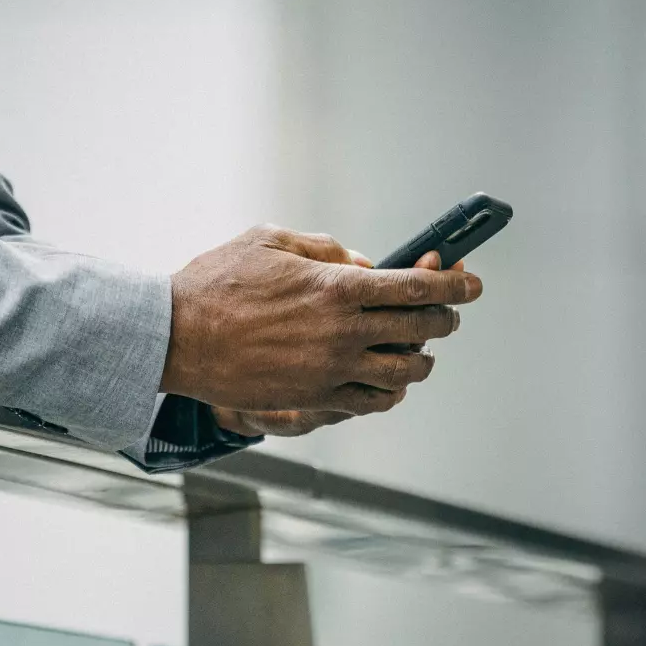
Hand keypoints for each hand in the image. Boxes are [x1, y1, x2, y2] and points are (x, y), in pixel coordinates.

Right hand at [207, 246, 467, 436]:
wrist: (174, 338)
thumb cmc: (217, 283)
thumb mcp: (271, 240)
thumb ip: (327, 250)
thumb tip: (365, 266)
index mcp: (337, 287)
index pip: (418, 286)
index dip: (455, 284)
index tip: (472, 283)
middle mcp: (342, 333)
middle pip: (422, 330)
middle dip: (444, 318)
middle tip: (445, 312)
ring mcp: (330, 372)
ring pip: (405, 373)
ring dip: (421, 360)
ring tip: (418, 350)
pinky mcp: (313, 401)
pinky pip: (371, 404)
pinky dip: (390, 393)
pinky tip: (387, 382)